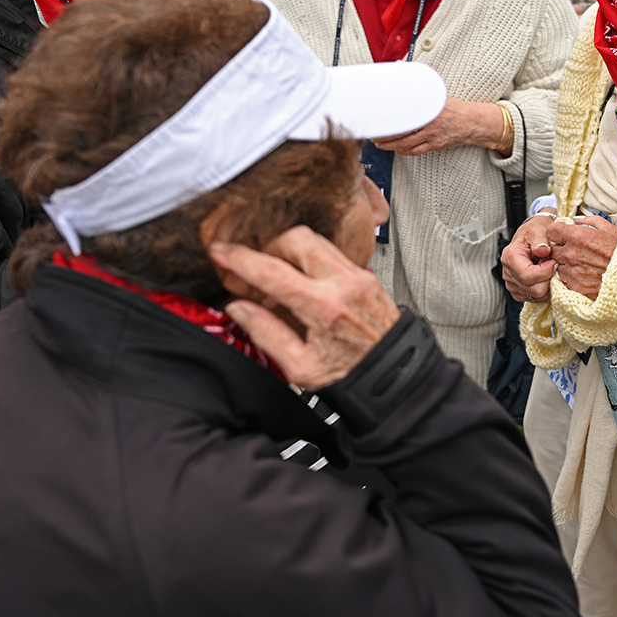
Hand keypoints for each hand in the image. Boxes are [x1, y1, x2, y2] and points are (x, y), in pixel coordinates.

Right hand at [209, 230, 399, 389]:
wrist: (396, 378)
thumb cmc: (353, 377)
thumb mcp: (301, 369)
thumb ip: (267, 334)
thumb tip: (240, 309)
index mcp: (324, 308)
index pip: (271, 271)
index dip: (239, 258)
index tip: (220, 252)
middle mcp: (344, 285)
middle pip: (297, 238)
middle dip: (269, 246)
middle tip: (256, 266)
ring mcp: (359, 278)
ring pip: (317, 241)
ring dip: (291, 253)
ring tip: (280, 281)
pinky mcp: (368, 278)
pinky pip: (333, 255)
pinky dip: (312, 262)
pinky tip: (304, 286)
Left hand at [374, 98, 505, 155]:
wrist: (473, 122)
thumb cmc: (454, 107)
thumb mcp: (437, 95)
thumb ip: (420, 88)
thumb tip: (402, 69)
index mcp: (428, 109)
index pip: (403, 116)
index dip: (388, 121)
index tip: (377, 120)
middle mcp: (429, 124)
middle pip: (400, 134)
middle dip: (384, 137)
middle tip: (374, 135)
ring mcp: (432, 136)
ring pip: (405, 145)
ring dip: (390, 146)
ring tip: (380, 144)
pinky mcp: (435, 145)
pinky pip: (416, 151)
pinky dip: (404, 151)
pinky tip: (397, 149)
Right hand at [502, 213, 557, 301]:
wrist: (532, 237)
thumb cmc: (534, 233)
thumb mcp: (538, 230)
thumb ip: (541, 240)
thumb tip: (542, 250)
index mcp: (510, 256)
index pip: (527, 275)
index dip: (545, 272)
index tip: (554, 262)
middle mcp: (508, 272)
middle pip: (533, 289)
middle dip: (547, 279)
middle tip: (551, 265)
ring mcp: (512, 284)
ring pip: (535, 295)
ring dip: (546, 284)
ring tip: (546, 269)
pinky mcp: (519, 291)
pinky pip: (535, 298)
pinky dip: (544, 289)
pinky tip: (543, 276)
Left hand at [547, 215, 616, 299]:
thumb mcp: (611, 230)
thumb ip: (590, 221)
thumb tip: (577, 220)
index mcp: (578, 237)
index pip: (552, 231)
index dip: (558, 232)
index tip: (564, 235)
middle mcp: (570, 254)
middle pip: (553, 250)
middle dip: (561, 249)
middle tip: (576, 252)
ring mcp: (571, 272)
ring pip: (558, 266)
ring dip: (566, 265)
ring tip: (584, 266)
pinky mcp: (575, 288)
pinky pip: (565, 281)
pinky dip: (572, 279)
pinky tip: (586, 277)